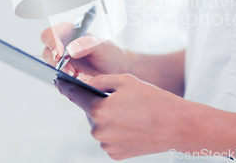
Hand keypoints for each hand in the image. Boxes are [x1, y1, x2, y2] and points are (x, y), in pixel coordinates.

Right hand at [41, 23, 131, 77]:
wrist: (116, 69)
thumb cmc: (108, 53)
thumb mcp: (102, 45)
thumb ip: (87, 44)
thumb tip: (70, 49)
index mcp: (68, 33)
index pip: (50, 34)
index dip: (51, 43)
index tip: (60, 54)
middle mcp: (62, 46)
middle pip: (47, 52)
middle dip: (56, 63)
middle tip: (71, 71)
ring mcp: (61, 62)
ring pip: (50, 67)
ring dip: (62, 73)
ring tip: (79, 75)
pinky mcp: (64, 75)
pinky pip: (58, 79)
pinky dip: (66, 81)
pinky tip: (80, 79)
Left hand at [56, 73, 185, 159]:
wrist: (177, 125)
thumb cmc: (153, 99)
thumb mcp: (125, 80)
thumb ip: (101, 80)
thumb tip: (86, 82)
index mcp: (98, 110)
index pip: (75, 95)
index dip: (66, 87)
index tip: (59, 83)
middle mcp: (98, 131)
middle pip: (90, 112)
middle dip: (99, 103)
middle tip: (121, 99)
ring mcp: (107, 145)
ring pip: (99, 126)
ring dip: (108, 118)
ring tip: (130, 113)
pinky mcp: (116, 154)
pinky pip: (108, 138)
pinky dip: (115, 131)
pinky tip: (132, 125)